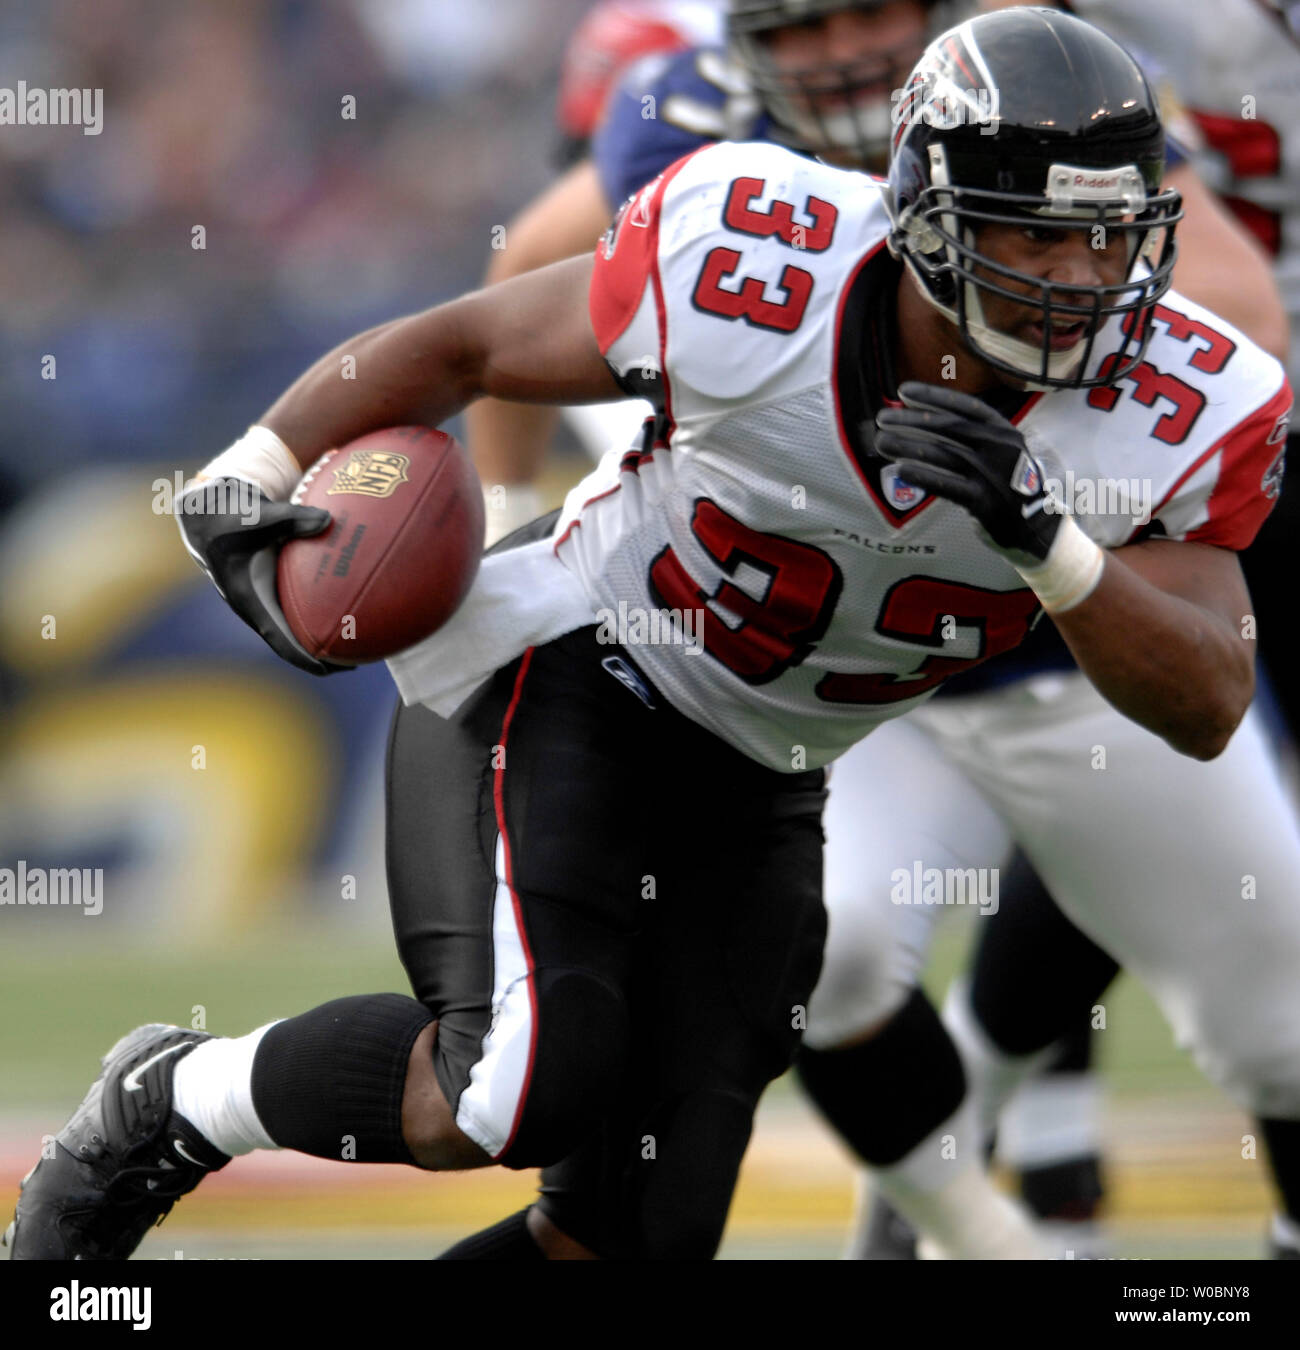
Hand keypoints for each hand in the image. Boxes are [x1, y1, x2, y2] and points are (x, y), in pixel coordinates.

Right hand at [176, 476, 348, 675]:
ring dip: (318, 639)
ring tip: (355, 643)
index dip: (306, 657)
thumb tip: (326, 520)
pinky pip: (294, 610)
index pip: (281, 639)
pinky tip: (344, 608)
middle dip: (321, 655)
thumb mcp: (259, 515)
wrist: (206, 512)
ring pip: (292, 628)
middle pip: (291, 642)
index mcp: (250, 599)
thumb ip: (292, 517)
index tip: (333, 669)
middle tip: (357, 659)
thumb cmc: (230, 515)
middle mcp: (256, 606)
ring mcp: (261, 599)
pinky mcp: (267, 588)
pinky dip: (316, 614)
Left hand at [873, 382, 1060, 569]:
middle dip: (912, 420)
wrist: (1036, 525)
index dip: (933, 397)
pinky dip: (924, 477)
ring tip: (882, 442)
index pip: (964, 406)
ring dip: (909, 446)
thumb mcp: (998, 451)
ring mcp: (993, 474)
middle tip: (883, 418)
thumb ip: (968, 437)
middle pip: (949, 428)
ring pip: (945, 454)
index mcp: (1003, 430)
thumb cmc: (1006, 483)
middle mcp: (1000, 447)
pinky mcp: (984, 501)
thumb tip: (917, 420)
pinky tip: (901, 470)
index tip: (903, 391)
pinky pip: (949, 486)